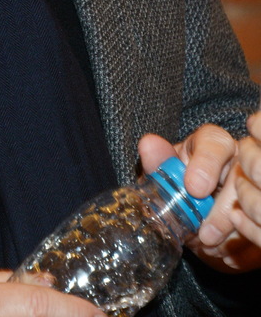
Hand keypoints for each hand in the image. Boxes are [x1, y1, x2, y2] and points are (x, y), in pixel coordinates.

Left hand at [138, 120, 260, 271]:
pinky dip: (243, 251)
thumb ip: (159, 161)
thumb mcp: (168, 175)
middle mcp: (241, 162)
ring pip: (253, 211)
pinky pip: (259, 236)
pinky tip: (224, 255)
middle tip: (204, 236)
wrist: (196, 216)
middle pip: (241, 181)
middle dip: (222, 214)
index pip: (216, 144)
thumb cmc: (182, 186)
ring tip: (209, 247)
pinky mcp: (259, 216)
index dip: (206, 164)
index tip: (194, 188)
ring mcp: (254, 189)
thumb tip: (148, 145)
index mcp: (214, 144)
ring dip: (232, 237)